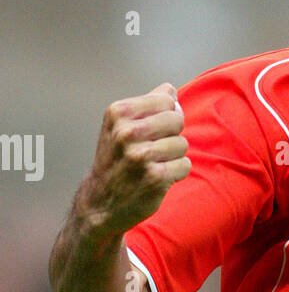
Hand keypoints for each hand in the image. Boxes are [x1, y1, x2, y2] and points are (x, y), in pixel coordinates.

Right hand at [77, 82, 190, 235]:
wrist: (100, 202)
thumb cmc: (115, 160)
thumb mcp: (120, 125)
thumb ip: (147, 104)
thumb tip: (170, 89)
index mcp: (118, 113)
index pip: (167, 99)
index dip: (166, 115)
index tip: (151, 130)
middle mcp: (127, 132)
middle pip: (177, 119)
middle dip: (172, 134)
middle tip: (153, 149)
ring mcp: (140, 155)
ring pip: (182, 144)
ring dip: (173, 156)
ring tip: (153, 164)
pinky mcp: (155, 177)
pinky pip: (185, 165)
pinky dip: (176, 173)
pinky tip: (158, 178)